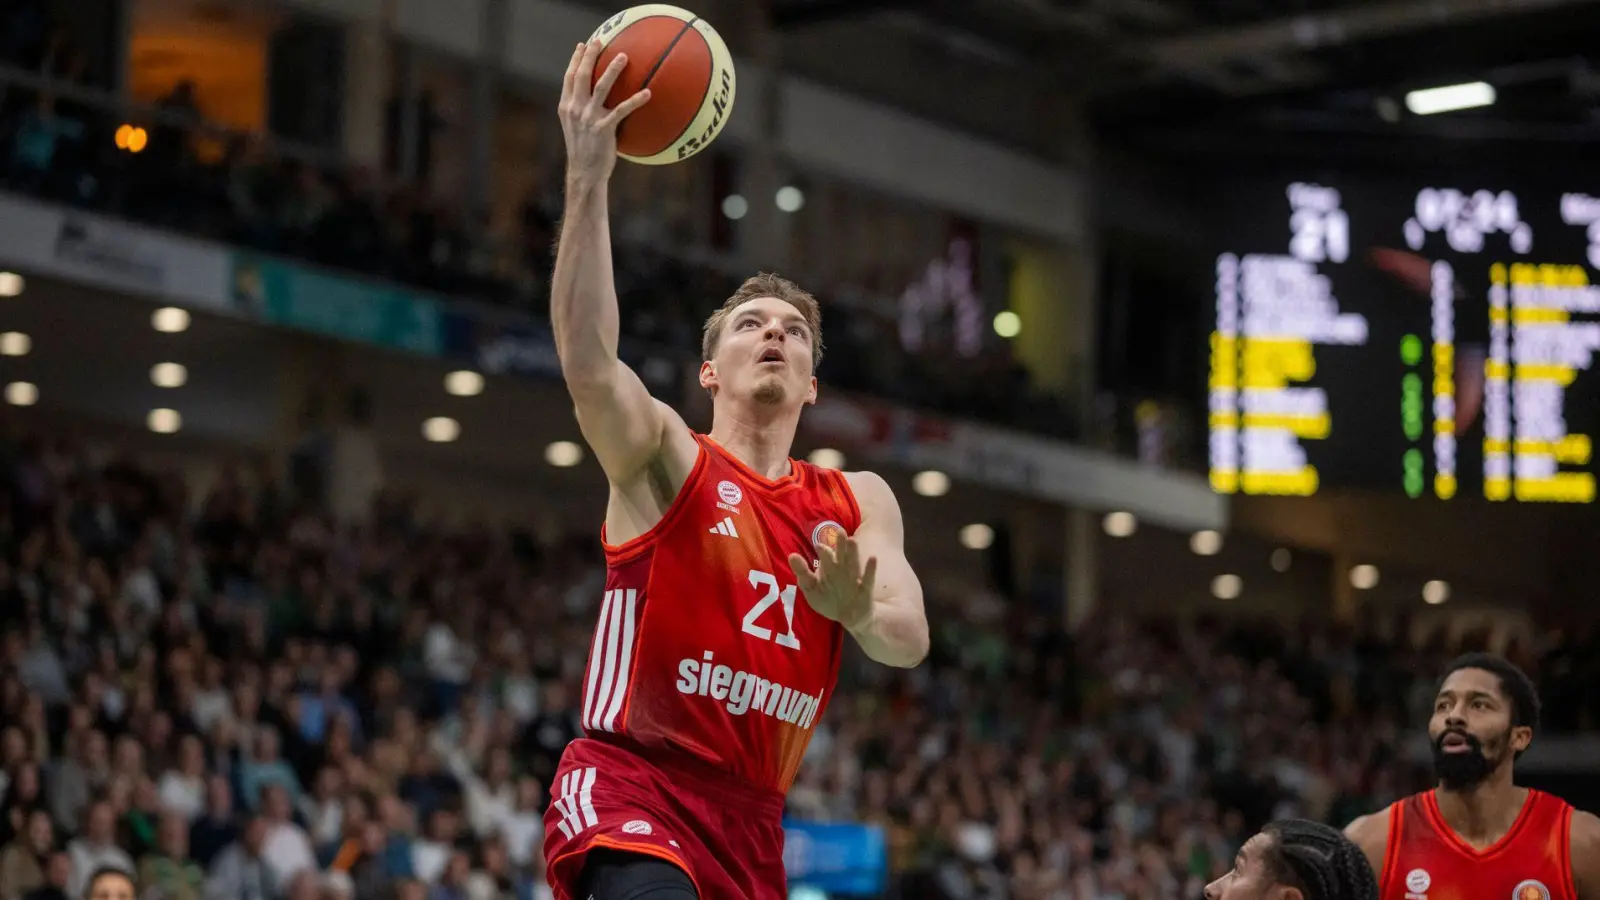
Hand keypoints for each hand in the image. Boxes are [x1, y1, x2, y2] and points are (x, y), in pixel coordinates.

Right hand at [558, 39, 650, 184]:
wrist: (585, 173)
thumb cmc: (585, 151)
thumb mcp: (578, 128)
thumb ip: (583, 111)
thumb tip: (599, 99)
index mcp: (567, 107)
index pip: (569, 77)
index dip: (575, 60)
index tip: (582, 45)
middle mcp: (575, 109)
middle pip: (581, 75)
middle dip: (589, 56)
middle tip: (600, 41)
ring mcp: (588, 118)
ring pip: (600, 87)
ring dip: (612, 70)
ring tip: (624, 56)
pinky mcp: (603, 129)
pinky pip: (622, 110)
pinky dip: (635, 100)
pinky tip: (648, 93)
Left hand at [788, 537, 877, 632]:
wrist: (849, 616)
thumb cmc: (828, 600)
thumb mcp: (811, 589)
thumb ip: (802, 573)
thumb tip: (791, 555)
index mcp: (830, 567)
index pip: (826, 556)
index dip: (823, 551)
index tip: (818, 546)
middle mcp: (842, 569)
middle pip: (841, 554)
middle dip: (840, 544)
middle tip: (840, 531)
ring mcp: (854, 578)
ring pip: (854, 562)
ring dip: (853, 552)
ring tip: (852, 540)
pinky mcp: (865, 588)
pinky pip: (868, 578)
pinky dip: (870, 569)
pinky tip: (872, 558)